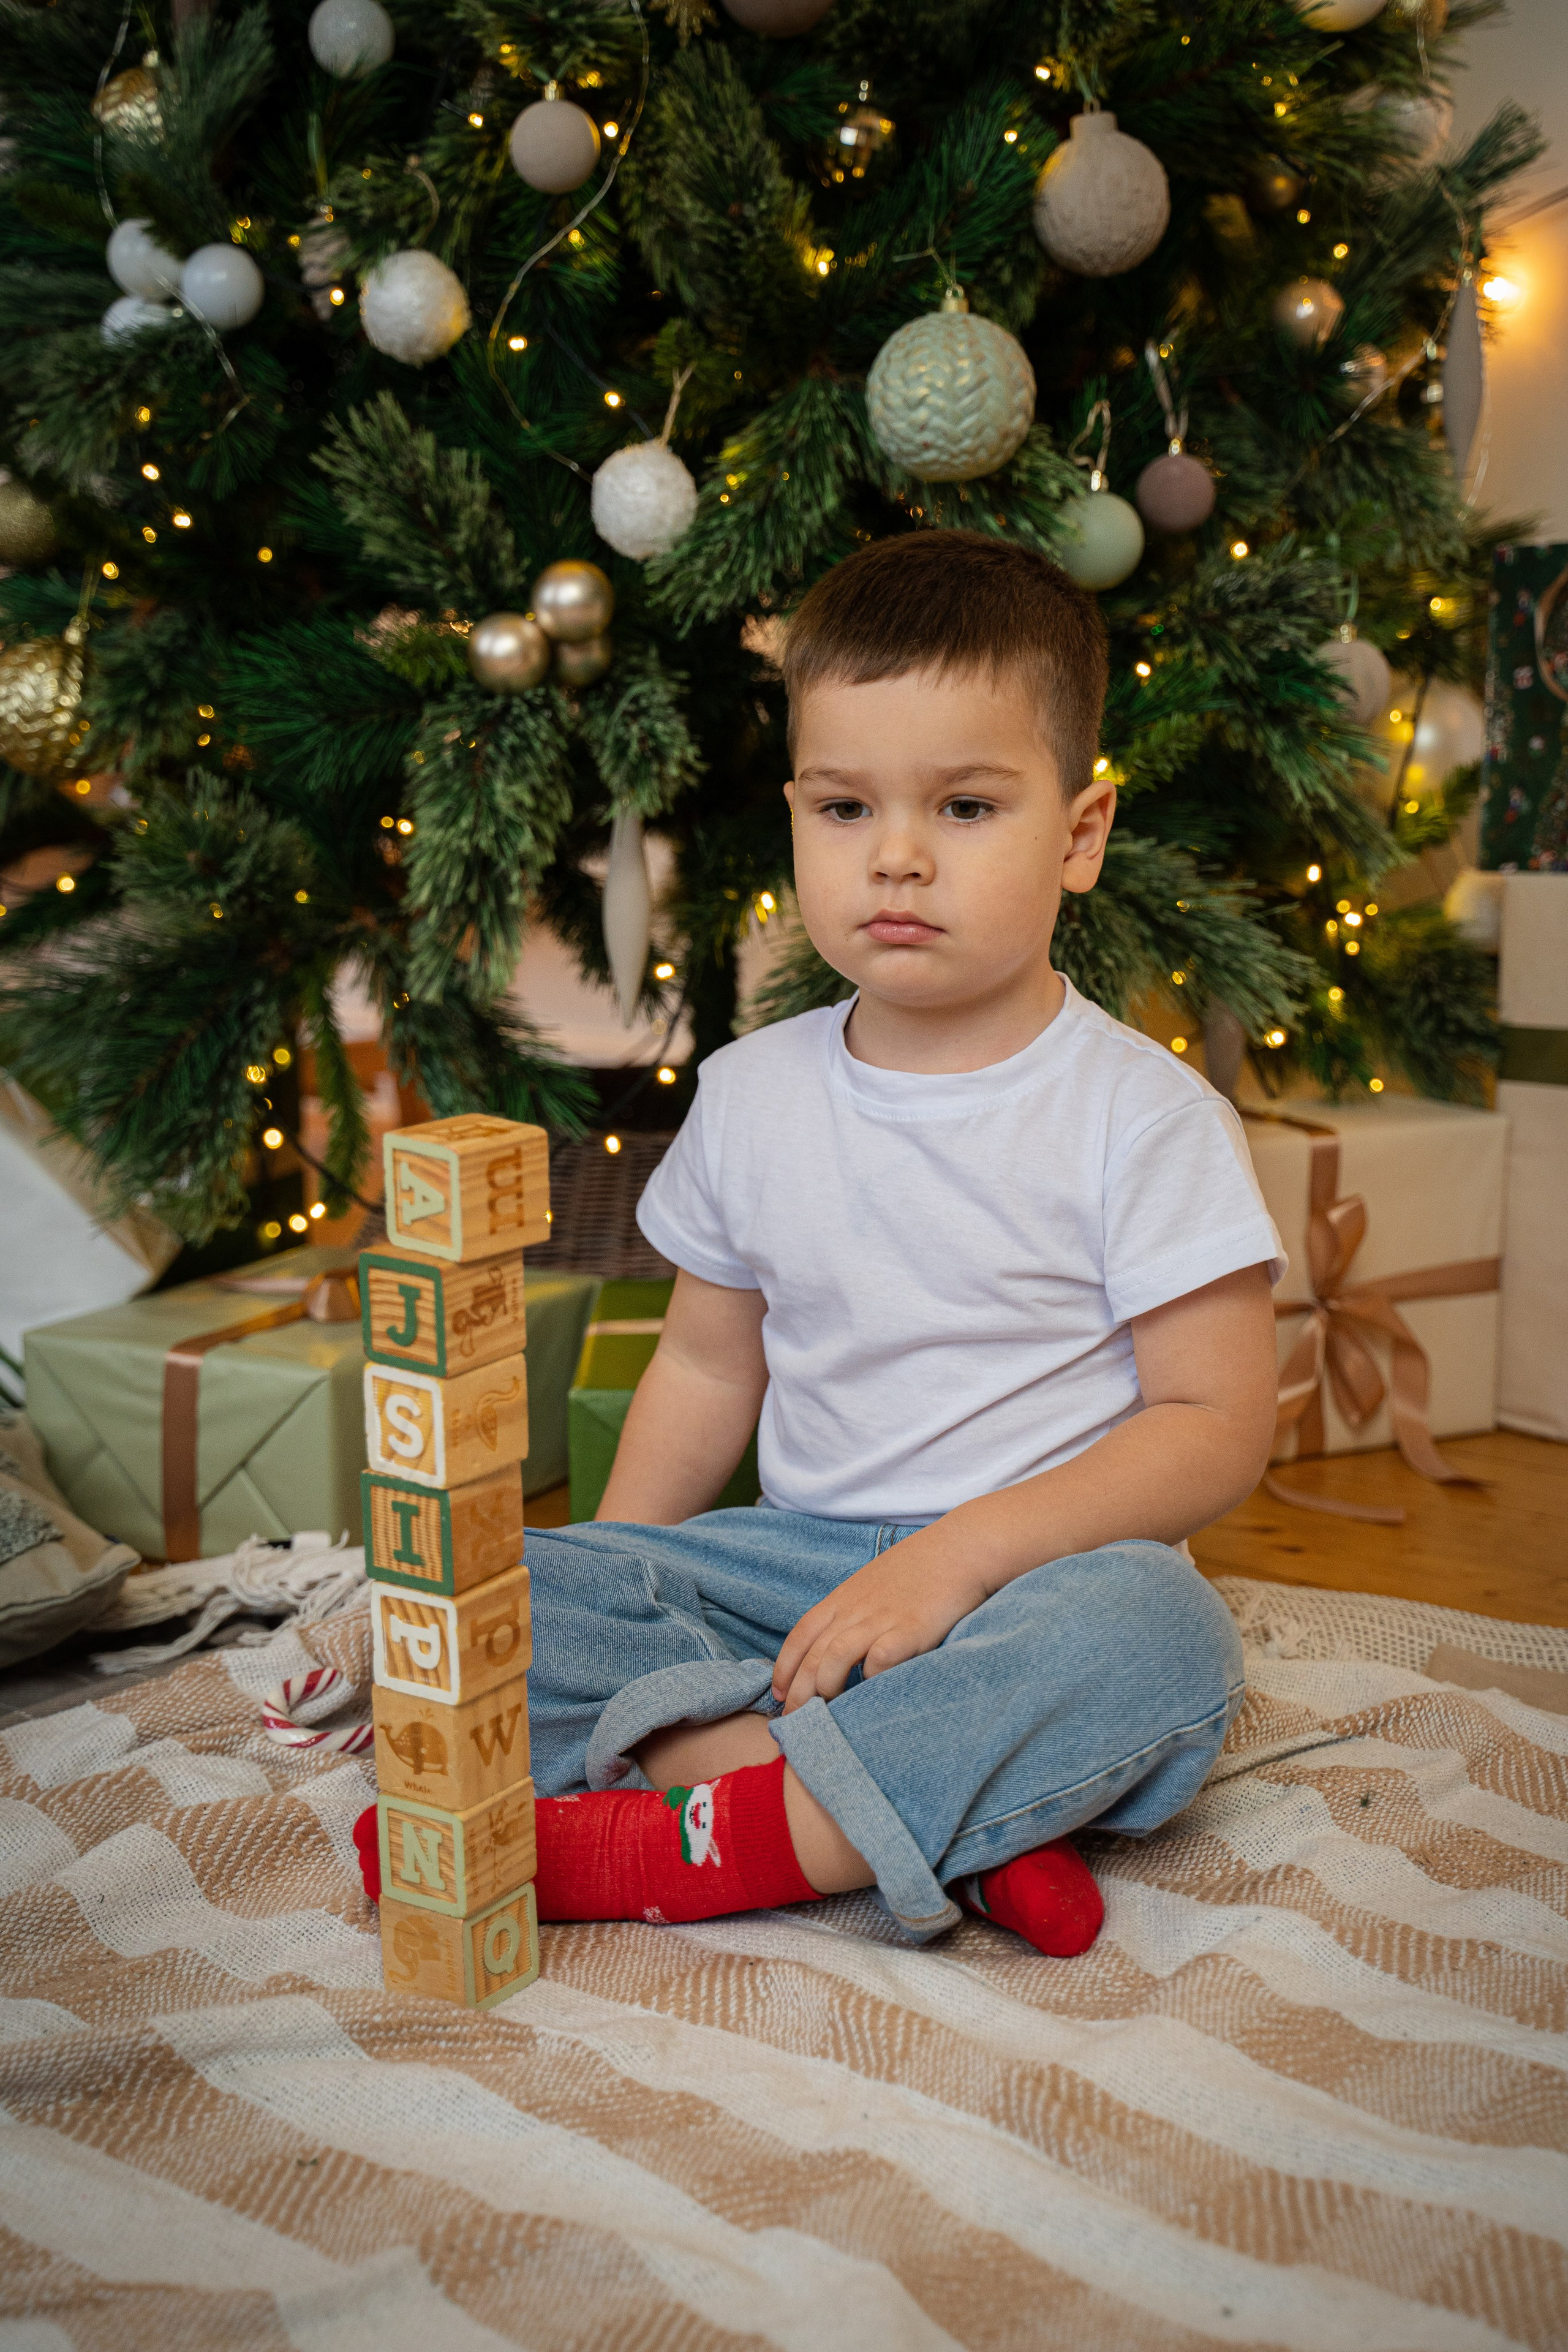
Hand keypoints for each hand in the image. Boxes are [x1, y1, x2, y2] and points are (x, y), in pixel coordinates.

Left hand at [771, 1532, 989, 1713]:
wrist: (961, 1548)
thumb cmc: (921, 1567)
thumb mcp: (874, 1582)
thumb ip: (855, 1609)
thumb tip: (839, 1642)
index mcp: (844, 1597)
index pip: (800, 1634)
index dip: (784, 1667)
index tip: (779, 1694)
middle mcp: (856, 1609)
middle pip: (813, 1654)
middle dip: (798, 1692)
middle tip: (793, 1721)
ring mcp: (882, 1619)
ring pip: (835, 1658)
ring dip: (825, 1688)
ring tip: (826, 1714)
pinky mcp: (910, 1631)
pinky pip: (879, 1660)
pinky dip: (870, 1680)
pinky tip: (871, 1694)